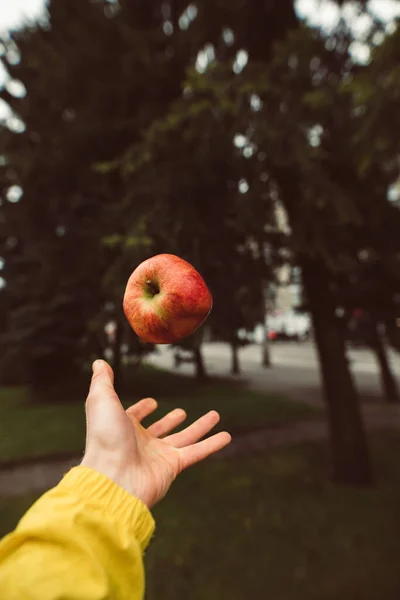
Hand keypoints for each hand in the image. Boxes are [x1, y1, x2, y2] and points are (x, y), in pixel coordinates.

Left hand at [81, 360, 230, 507]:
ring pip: (184, 438)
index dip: (141, 409)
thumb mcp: (101, 400)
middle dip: (170, 421)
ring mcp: (158, 455)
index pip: (134, 416)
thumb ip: (102, 381)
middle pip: (160, 429)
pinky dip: (212, 444)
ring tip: (215, 415)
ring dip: (199, 427)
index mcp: (122, 427)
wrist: (113, 477)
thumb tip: (99, 362)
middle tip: (181, 412)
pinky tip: (226, 435)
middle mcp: (140, 442)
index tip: (152, 403)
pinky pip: (197, 451)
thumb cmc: (105, 438)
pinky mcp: (173, 465)